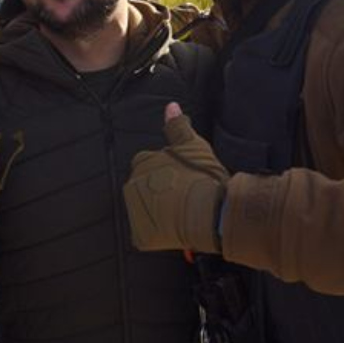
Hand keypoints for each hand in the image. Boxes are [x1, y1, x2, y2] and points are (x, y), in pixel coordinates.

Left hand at [123, 103, 228, 254]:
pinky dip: (157, 234)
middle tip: (182, 197)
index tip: (179, 179)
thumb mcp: (193, 145)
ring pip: (143, 210)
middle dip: (158, 192)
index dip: (164, 172)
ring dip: (156, 211)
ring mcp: (135, 212)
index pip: (145, 165)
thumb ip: (177, 125)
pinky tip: (174, 229)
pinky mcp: (141, 236)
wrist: (210, 212)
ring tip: (180, 213)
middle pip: (142, 188)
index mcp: (142, 163)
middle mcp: (132, 186)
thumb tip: (170, 106)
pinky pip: (145, 235)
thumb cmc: (204, 178)